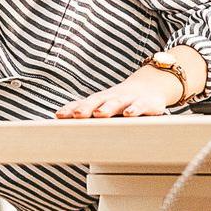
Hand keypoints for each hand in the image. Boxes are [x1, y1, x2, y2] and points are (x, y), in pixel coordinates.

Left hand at [55, 66, 181, 118]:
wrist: (151, 86)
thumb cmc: (122, 101)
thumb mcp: (106, 107)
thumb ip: (89, 115)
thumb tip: (65, 125)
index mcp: (101, 100)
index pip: (83, 103)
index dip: (71, 108)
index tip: (59, 115)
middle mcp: (112, 97)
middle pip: (97, 101)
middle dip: (86, 108)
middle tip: (76, 115)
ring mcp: (129, 99)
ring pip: (117, 102)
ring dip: (107, 108)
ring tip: (99, 114)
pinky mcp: (147, 103)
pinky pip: (140, 106)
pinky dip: (135, 109)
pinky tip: (129, 115)